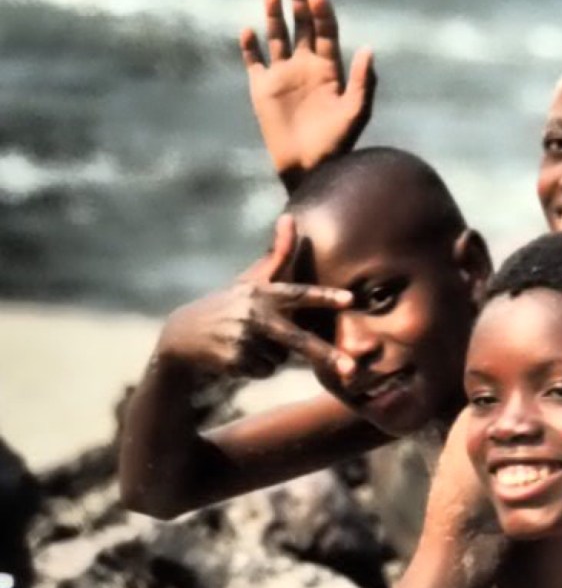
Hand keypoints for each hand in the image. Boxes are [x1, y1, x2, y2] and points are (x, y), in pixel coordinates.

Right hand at [158, 215, 354, 381]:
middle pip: (298, 339)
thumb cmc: (229, 303)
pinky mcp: (235, 361)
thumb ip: (278, 255)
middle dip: (326, 355)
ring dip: (270, 354)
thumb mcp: (252, 279)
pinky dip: (256, 367)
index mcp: (262, 293)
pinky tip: (237, 354)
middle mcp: (255, 315)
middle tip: (351, 369)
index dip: (324, 297)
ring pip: (281, 358)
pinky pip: (265, 371)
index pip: (299, 294)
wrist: (183, 333)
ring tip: (246, 340)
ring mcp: (244, 340)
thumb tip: (290, 217)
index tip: (349, 301)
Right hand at [241, 0, 375, 185]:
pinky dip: (249, 46)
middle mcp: (306, 66)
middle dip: (298, 0)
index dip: (322, 12)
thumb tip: (369, 48)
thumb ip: (362, 82)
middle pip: (301, 24)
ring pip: (277, 36)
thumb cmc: (337, 144)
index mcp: (330, 68)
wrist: (309, 168)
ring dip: (273, 15)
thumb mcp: (355, 112)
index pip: (325, 30)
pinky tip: (249, 31)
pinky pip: (254, 61)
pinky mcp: (262, 88)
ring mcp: (283, 75)